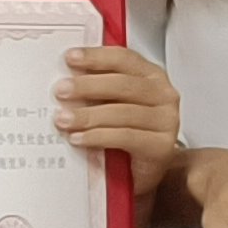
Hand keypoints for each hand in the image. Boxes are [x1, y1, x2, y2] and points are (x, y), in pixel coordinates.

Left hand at [54, 46, 183, 202]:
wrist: (143, 171)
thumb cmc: (125, 133)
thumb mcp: (110, 104)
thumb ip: (95, 88)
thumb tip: (62, 79)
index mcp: (151, 75)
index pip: (123, 58)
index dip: (96, 56)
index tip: (70, 58)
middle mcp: (163, 95)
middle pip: (123, 84)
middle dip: (87, 86)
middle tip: (60, 90)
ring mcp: (166, 121)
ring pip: (122, 112)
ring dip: (88, 115)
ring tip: (62, 119)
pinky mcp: (162, 146)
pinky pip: (126, 137)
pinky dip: (98, 137)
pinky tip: (79, 138)